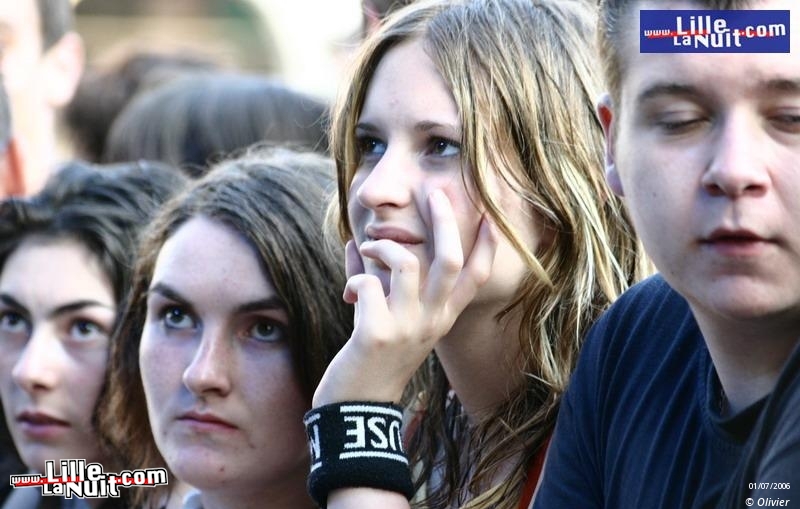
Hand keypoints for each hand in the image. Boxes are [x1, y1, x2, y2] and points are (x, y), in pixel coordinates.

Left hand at [313, 190, 497, 406]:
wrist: (356, 408)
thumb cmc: (372, 359)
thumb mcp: (389, 319)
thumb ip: (378, 280)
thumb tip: (358, 241)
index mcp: (441, 318)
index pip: (475, 278)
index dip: (487, 246)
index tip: (491, 216)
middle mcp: (432, 322)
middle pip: (449, 260)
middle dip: (444, 220)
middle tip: (433, 193)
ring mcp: (407, 328)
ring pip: (407, 263)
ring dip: (382, 247)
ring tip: (366, 248)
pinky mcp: (376, 334)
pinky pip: (367, 285)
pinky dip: (354, 278)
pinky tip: (347, 292)